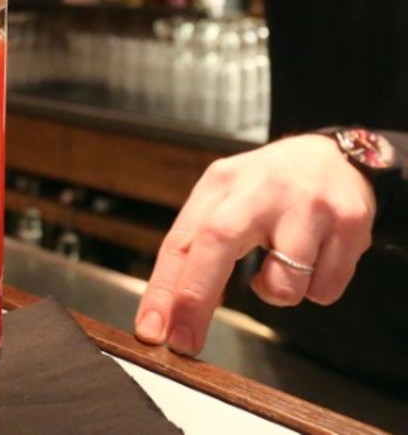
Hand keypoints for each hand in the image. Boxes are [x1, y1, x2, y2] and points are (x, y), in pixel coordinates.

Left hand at [134, 134, 375, 356]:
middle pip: (216, 243)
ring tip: (282, 265)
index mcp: (220, 183)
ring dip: (276, 293)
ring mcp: (307, 205)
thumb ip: (199, 246)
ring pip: (283, 284)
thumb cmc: (269, 187)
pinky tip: (315, 258)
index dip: (162, 289)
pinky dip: (316, 288)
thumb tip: (174, 310)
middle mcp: (260, 189)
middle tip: (184, 342)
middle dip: (195, 300)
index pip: (180, 240)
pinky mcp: (348, 223)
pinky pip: (324, 289)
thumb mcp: (226, 198)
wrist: (335, 156)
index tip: (150, 329)